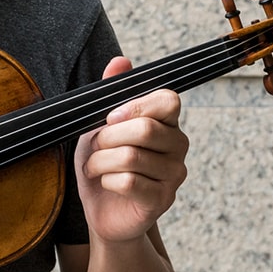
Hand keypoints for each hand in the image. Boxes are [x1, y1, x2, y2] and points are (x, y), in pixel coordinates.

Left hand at [73, 56, 188, 243]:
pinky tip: (105, 182)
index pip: (168, 100)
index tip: (110, 117)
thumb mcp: (100, 125)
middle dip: (108, 137)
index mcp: (167, 122)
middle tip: (96, 146)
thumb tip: (120, 61)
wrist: (102, 210)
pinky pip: (129, 182)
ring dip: (100, 160)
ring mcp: (174, 174)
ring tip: (95, 166)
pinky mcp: (162, 200)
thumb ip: (112, 93)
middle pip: (145, 129)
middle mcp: (178, 145)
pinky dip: (106, 180)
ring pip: (132, 156)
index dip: (136, 105)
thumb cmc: (104, 164)